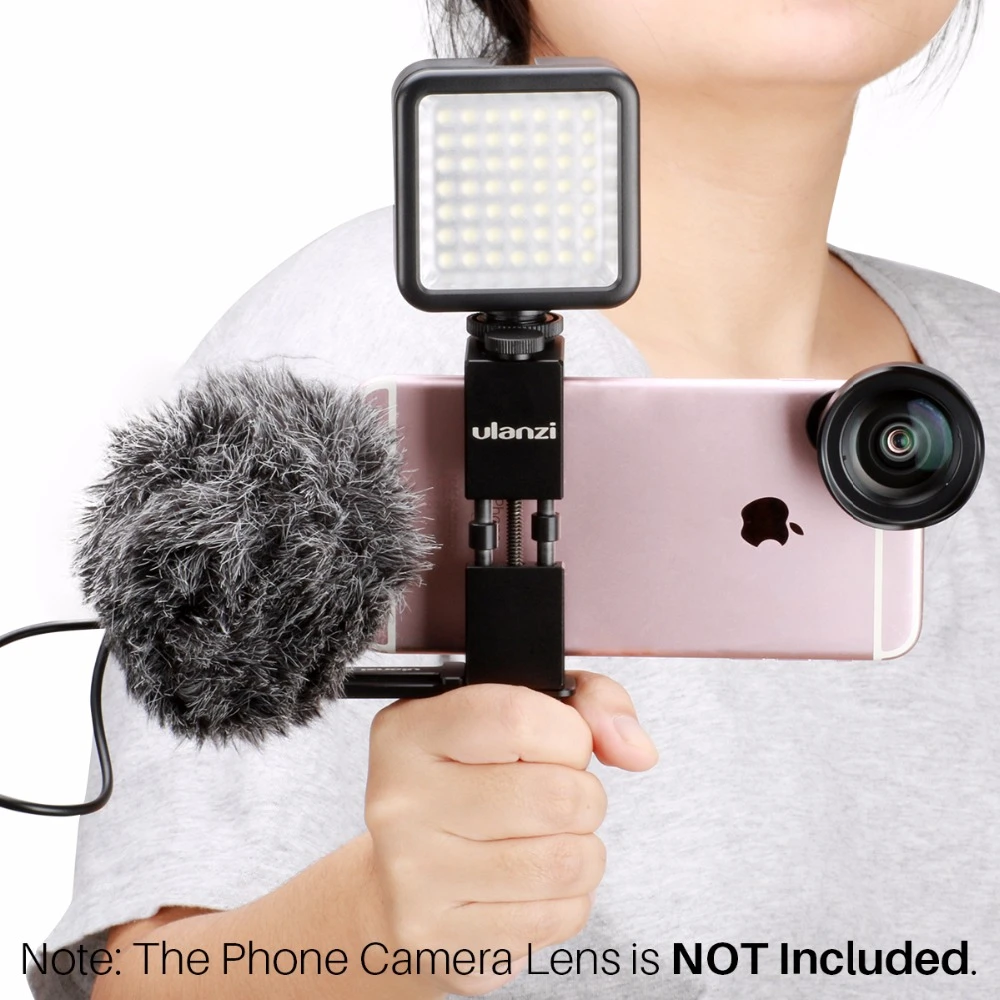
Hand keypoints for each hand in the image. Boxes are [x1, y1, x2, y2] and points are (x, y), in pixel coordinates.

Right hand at [364, 671, 657, 995]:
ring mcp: (415, 877)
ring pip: (566, 862)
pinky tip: (530, 885)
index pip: (517, 718)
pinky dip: (565, 900)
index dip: (568, 733)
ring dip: (582, 851)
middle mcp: (400, 802)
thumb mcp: (515, 715)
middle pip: (556, 796)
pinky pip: (556, 918)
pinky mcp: (442, 940)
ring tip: (550, 840)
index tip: (565, 743)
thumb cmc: (471, 784)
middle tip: (559, 798)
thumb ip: (587, 703)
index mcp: (409, 732)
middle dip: (584, 797)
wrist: (403, 886)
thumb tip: (635, 750)